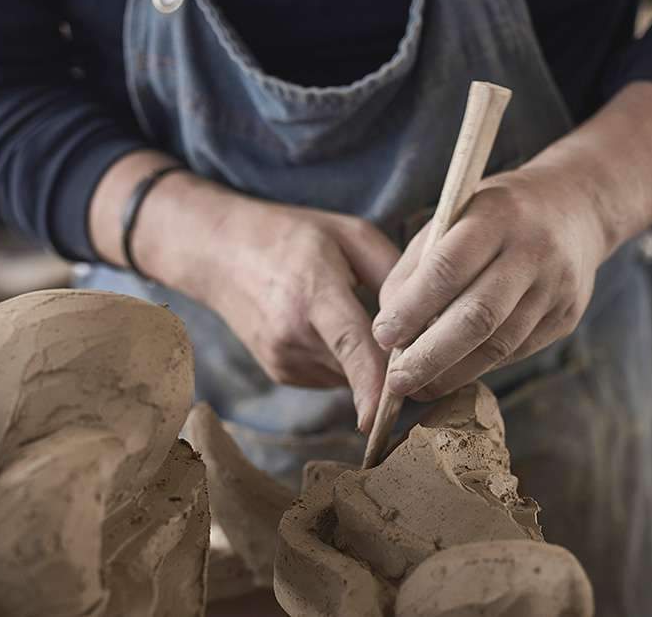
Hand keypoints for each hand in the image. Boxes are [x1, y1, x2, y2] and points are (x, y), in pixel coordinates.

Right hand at [124, 170, 399, 419]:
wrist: (219, 252)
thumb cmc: (290, 235)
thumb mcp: (349, 233)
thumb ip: (394, 273)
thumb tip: (432, 317)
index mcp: (313, 292)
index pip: (350, 345)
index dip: (370, 383)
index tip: (382, 417)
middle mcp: (293, 333)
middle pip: (360, 365)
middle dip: (388, 356)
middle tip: (396, 323)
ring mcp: (283, 359)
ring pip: (349, 375)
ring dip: (361, 356)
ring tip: (341, 310)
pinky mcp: (280, 373)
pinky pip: (331, 376)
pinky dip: (340, 358)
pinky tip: (322, 324)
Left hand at [371, 165, 608, 402]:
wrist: (574, 208)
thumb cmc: (492, 217)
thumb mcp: (451, 220)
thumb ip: (415, 269)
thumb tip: (388, 331)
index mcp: (495, 216)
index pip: (447, 269)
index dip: (411, 308)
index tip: (382, 336)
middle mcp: (532, 251)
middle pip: (477, 316)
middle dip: (430, 356)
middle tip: (397, 382)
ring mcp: (556, 286)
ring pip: (500, 344)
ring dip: (453, 373)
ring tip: (419, 387)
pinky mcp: (567, 316)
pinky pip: (517, 351)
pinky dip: (479, 366)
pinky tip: (453, 373)